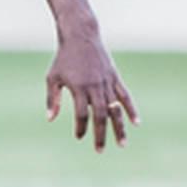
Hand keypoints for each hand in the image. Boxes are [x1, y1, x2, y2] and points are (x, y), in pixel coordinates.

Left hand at [45, 33, 138, 152]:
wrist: (81, 36)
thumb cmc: (64, 58)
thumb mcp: (53, 77)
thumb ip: (52, 99)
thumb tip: (50, 119)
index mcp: (79, 87)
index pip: (81, 114)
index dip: (81, 127)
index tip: (79, 136)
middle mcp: (95, 87)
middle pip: (100, 116)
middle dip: (100, 135)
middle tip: (100, 151)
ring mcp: (107, 82)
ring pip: (115, 109)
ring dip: (119, 128)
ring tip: (122, 144)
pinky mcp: (115, 77)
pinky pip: (125, 96)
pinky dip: (131, 109)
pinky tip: (136, 123)